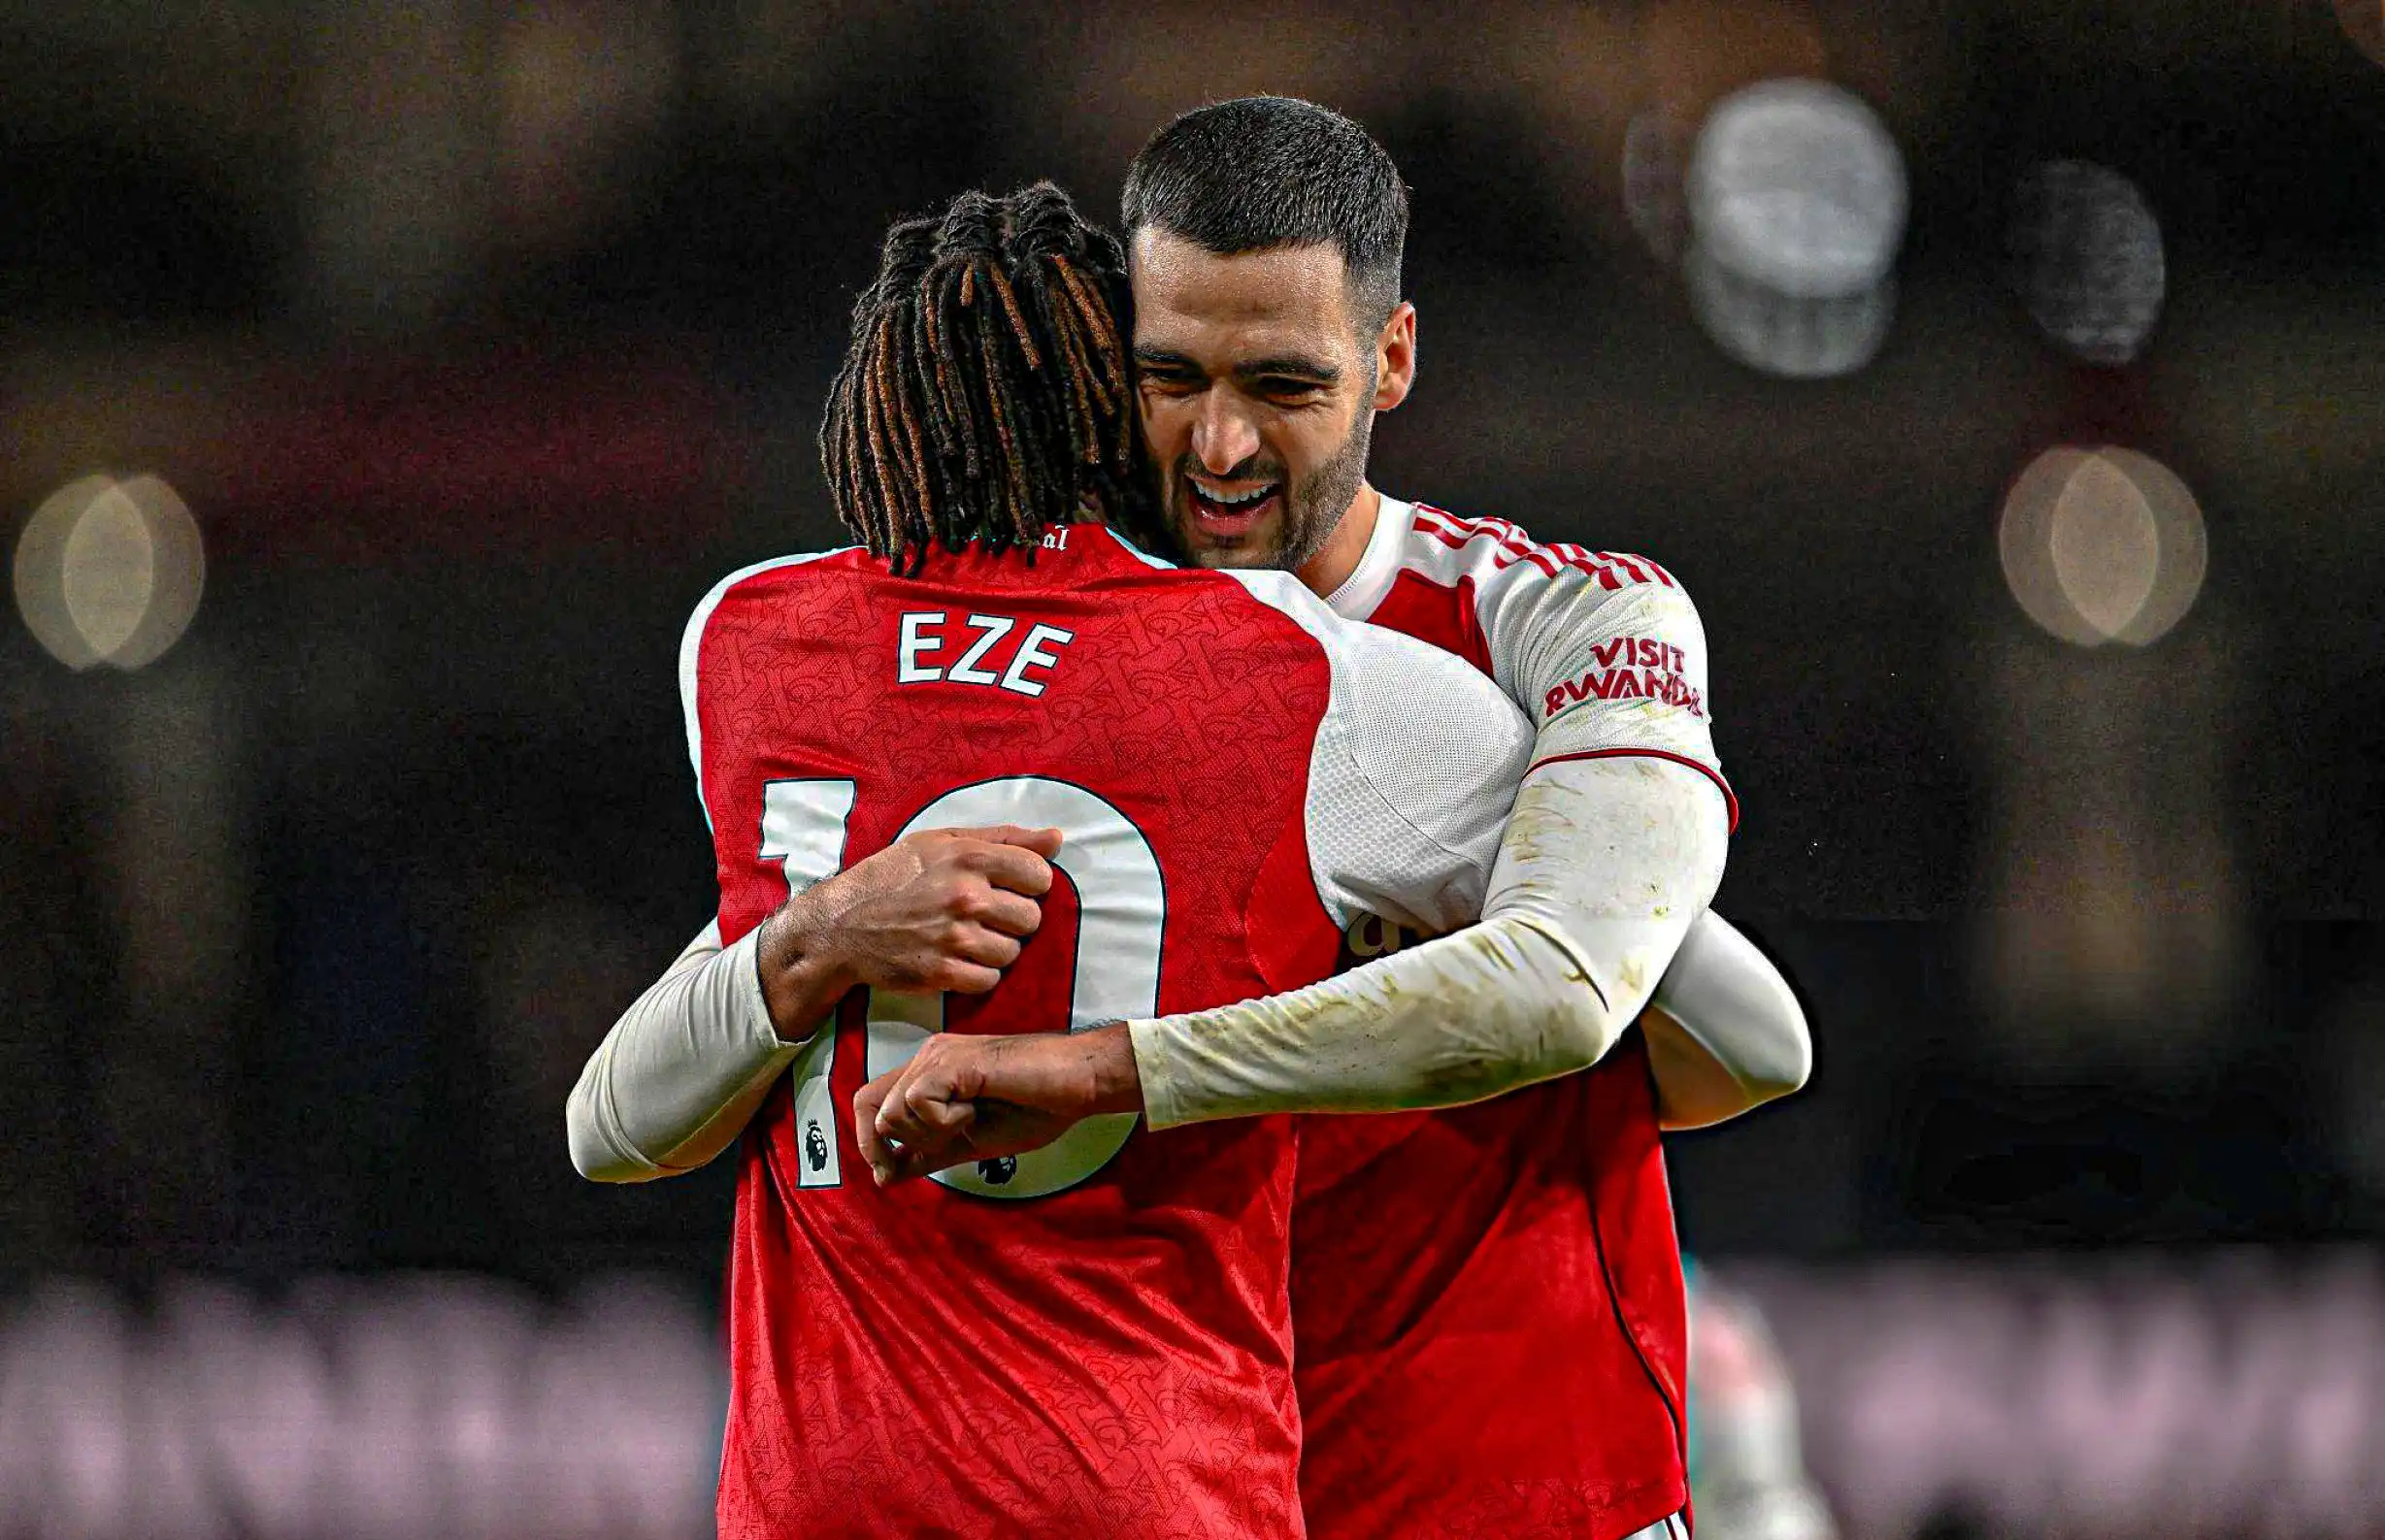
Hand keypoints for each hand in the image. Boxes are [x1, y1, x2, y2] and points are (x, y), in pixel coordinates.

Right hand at [754, 825, 1060, 1037]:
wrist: (840, 925)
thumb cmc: (894, 877)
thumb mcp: (942, 842)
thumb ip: (1005, 838)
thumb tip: (1058, 839)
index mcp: (969, 857)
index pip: (1040, 875)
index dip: (1029, 884)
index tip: (1009, 887)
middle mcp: (965, 896)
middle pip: (1031, 918)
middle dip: (1014, 919)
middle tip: (985, 916)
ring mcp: (954, 937)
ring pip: (1012, 952)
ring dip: (996, 949)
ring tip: (968, 938)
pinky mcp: (942, 972)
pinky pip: (989, 980)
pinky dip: (978, 974)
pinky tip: (957, 959)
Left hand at [851, 1025, 1141, 1185]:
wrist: (1078, 1084)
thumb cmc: (1037, 1107)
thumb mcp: (970, 1141)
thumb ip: (929, 1153)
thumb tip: (887, 1175)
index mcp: (930, 1072)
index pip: (869, 1100)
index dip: (867, 1140)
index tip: (887, 1173)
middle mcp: (928, 1057)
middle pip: (869, 1106)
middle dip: (897, 1142)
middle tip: (944, 1144)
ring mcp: (938, 1056)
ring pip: (893, 1111)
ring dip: (930, 1132)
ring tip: (971, 1121)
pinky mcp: (953, 1062)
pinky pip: (918, 1103)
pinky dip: (944, 1121)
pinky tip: (976, 1112)